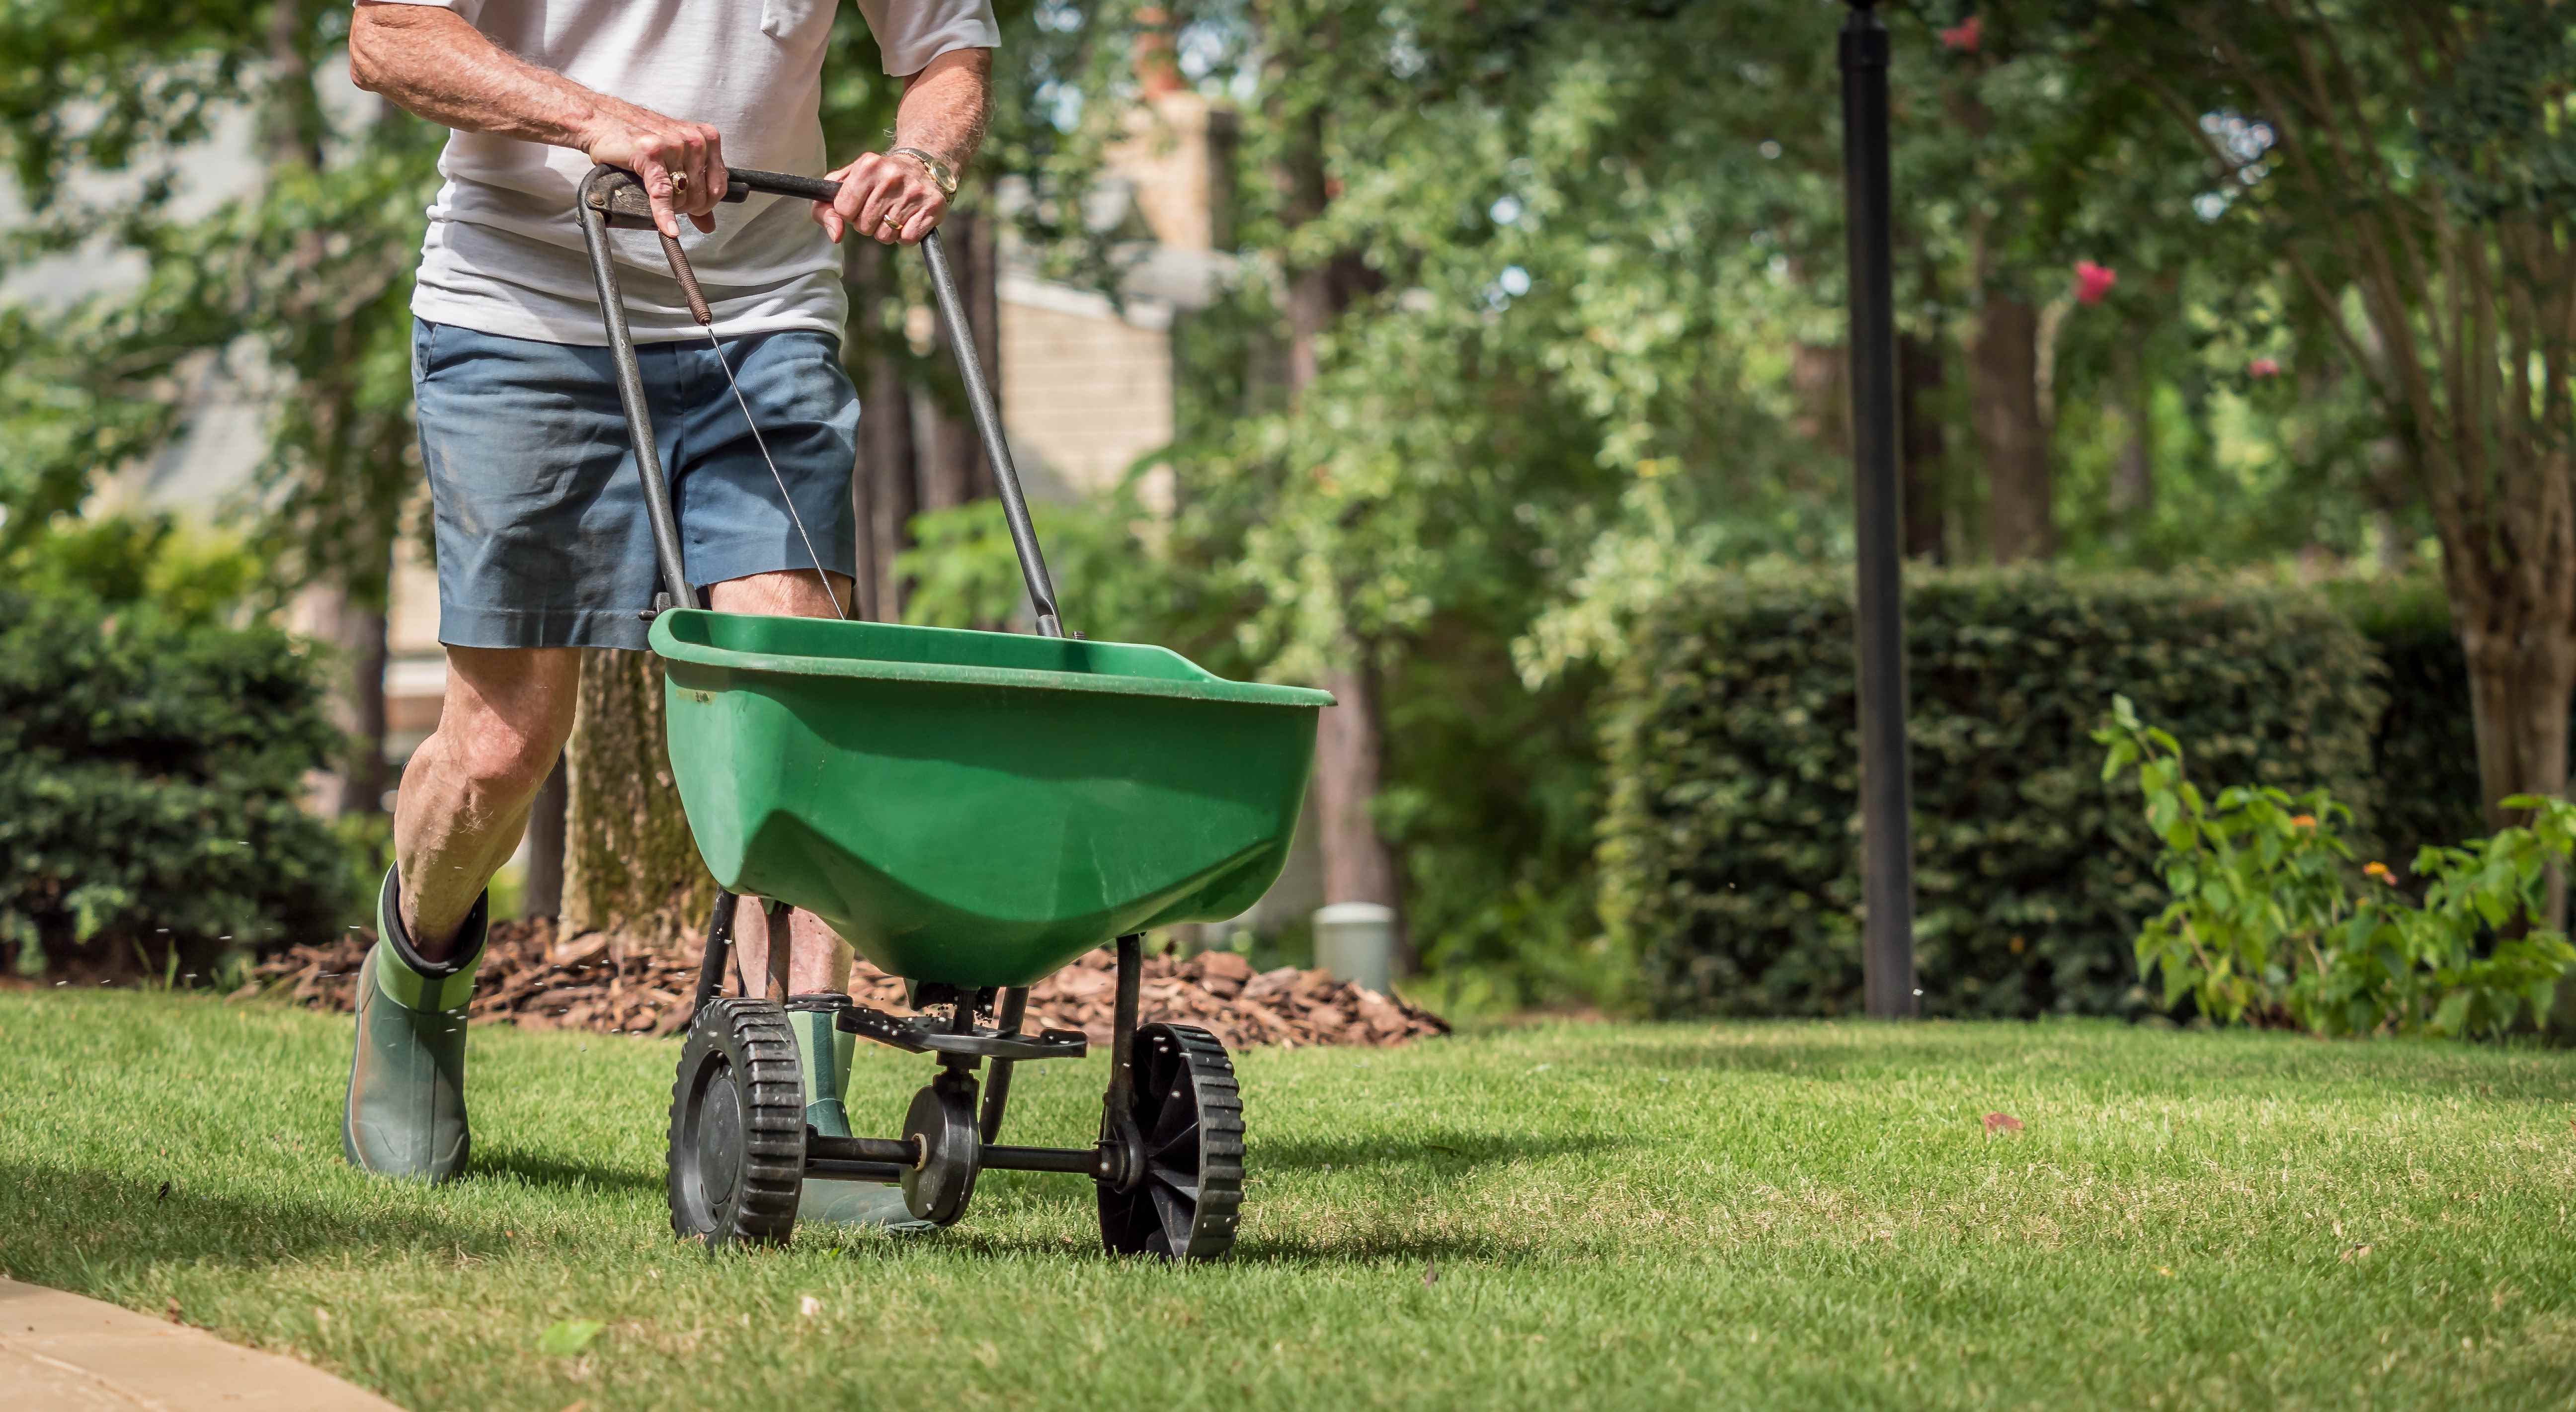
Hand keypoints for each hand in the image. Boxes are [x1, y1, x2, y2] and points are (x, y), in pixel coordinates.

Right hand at [584, 107, 728, 236]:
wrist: (601, 120)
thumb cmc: (637, 139)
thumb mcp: (674, 161)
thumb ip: (696, 190)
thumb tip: (708, 225)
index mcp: (706, 137)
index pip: (719, 186)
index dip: (705, 204)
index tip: (692, 207)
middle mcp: (694, 139)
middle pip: (702, 196)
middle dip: (685, 207)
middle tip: (669, 201)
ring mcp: (674, 145)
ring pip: (683, 197)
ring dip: (670, 207)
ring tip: (654, 193)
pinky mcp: (652, 154)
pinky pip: (663, 194)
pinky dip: (664, 215)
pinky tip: (667, 228)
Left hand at [812, 151, 950, 245]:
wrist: (923, 167)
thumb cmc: (877, 179)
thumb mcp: (847, 183)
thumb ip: (826, 207)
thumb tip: (836, 235)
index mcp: (867, 166)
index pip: (843, 210)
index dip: (849, 212)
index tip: (860, 203)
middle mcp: (891, 176)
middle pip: (863, 226)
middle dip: (868, 223)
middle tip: (880, 208)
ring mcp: (913, 192)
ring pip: (885, 236)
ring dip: (887, 231)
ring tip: (895, 212)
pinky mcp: (932, 206)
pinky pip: (907, 239)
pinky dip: (905, 236)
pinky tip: (909, 218)